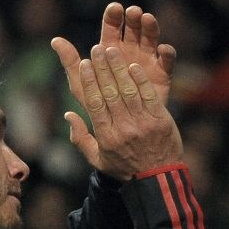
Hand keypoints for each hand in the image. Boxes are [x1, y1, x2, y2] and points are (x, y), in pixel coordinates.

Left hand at [51, 2, 175, 107]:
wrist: (124, 132)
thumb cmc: (99, 110)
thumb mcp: (81, 88)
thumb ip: (71, 64)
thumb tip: (55, 40)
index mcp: (109, 51)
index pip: (111, 28)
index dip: (113, 17)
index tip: (115, 8)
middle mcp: (129, 53)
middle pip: (132, 30)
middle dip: (133, 19)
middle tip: (134, 11)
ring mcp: (146, 62)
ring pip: (151, 40)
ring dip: (150, 28)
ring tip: (148, 20)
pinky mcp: (162, 75)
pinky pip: (167, 61)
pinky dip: (167, 53)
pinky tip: (163, 49)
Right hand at [65, 45, 182, 181]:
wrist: (158, 180)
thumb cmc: (125, 168)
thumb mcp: (98, 160)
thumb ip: (81, 138)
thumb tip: (67, 115)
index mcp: (106, 137)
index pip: (95, 104)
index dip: (89, 82)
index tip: (83, 63)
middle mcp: (123, 129)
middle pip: (110, 93)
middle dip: (102, 69)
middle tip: (96, 49)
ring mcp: (143, 124)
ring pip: (128, 91)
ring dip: (119, 69)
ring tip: (112, 51)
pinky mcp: (161, 121)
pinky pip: (149, 96)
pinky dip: (141, 80)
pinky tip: (134, 66)